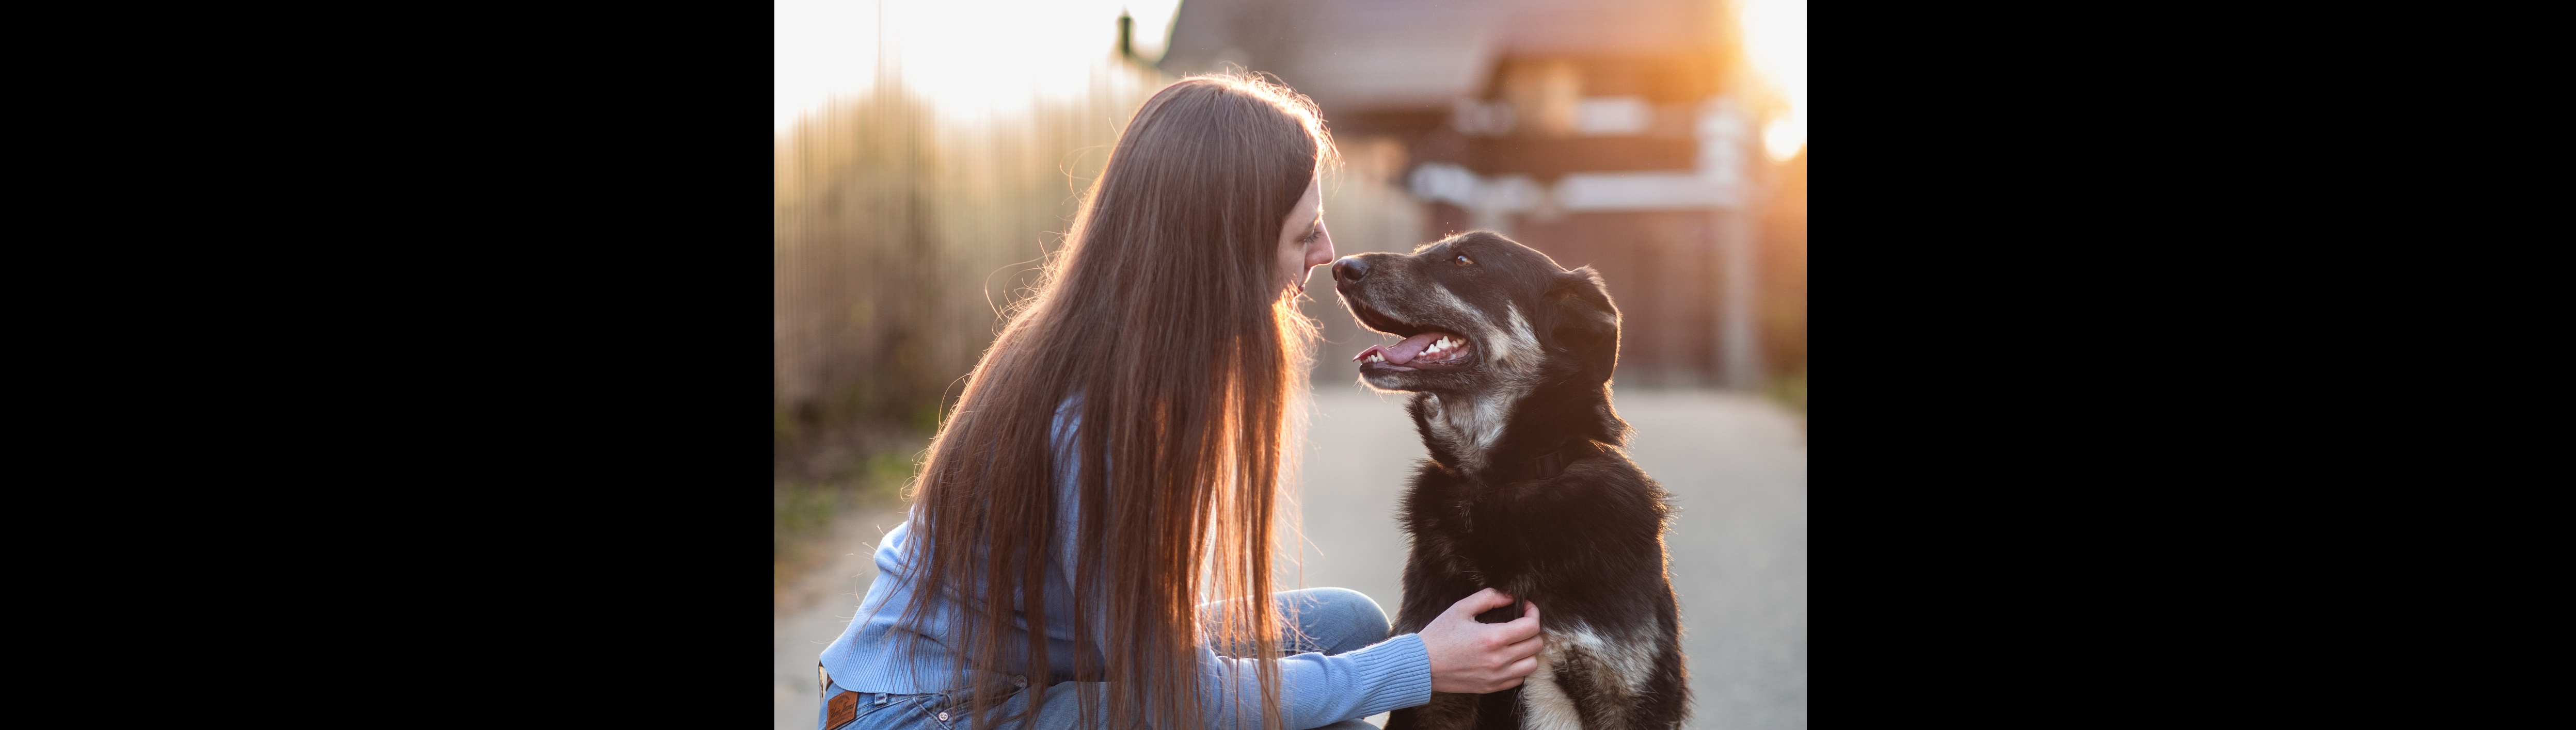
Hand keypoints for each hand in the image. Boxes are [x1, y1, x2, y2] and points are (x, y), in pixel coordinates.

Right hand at [1419, 588, 1545, 692]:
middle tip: (1521, 623)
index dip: (1533, 613)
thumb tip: (1510, 597)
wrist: (1422, 665)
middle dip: (1532, 630)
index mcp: (1493, 638)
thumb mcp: (1460, 609)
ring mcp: (1496, 676)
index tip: (1525, 608)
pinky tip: (1508, 658)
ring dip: (1529, 651)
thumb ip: (1488, 597)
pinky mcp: (1491, 687)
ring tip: (1517, 642)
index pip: (1531, 626)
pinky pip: (1519, 679)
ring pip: (1532, 664)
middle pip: (1536, 645)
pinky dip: (1519, 667)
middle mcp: (1499, 659)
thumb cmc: (1439, 635)